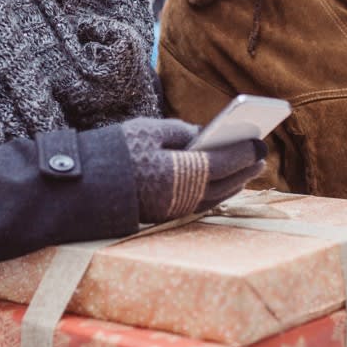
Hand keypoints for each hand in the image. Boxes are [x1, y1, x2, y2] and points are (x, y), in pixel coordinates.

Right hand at [120, 117, 266, 222]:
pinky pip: (202, 204)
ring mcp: (173, 209)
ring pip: (215, 197)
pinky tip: (226, 182)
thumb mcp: (147, 131)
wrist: (83, 187)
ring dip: (235, 183)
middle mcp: (178, 196)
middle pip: (222, 183)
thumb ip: (180, 132)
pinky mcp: (167, 215)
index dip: (243, 153)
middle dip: (245, 169)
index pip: (220, 163)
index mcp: (174, 171)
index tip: (260, 142)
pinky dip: (218, 192)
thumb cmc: (116, 152)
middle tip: (262, 155)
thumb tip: (206, 134)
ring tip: (249, 168)